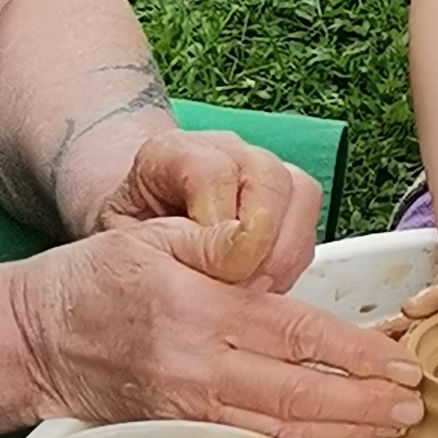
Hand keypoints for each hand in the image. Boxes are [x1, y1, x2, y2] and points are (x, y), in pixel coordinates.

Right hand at [10, 210, 423, 437]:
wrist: (34, 337)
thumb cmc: (99, 279)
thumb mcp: (154, 235)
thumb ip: (220, 244)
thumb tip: (272, 246)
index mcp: (203, 307)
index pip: (298, 334)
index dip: (355, 354)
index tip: (398, 364)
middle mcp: (199, 364)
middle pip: (299, 395)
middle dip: (364, 405)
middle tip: (413, 408)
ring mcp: (188, 407)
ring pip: (281, 431)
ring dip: (343, 433)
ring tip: (389, 430)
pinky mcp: (179, 432)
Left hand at [96, 130, 322, 292]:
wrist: (138, 241)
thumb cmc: (129, 245)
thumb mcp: (126, 247)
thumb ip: (167, 247)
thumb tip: (224, 263)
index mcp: (170, 153)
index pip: (212, 172)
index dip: (218, 226)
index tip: (212, 266)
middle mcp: (223, 151)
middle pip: (269, 176)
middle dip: (261, 242)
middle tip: (238, 282)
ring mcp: (261, 171)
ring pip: (301, 194)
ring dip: (283, 252)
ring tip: (253, 286)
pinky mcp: (288, 199)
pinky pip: (311, 222)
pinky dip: (291, 260)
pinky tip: (264, 283)